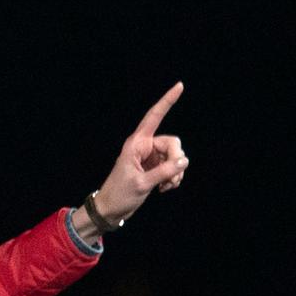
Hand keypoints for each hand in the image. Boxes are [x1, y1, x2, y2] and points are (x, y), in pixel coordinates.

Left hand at [89, 82, 187, 227]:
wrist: (111, 209)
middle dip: (177, 160)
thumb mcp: (142, 184)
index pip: (154, 117)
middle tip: (171, 178)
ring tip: (166, 187)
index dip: (167, 101)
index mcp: (136, 144)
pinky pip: (173, 167)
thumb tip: (184, 161)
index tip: (180, 86)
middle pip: (173, 143)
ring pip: (176, 157)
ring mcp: (151, 158)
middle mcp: (144, 147)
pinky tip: (164, 189)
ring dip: (176, 173)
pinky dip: (173, 178)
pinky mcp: (155, 169)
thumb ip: (164, 171)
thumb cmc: (119, 195)